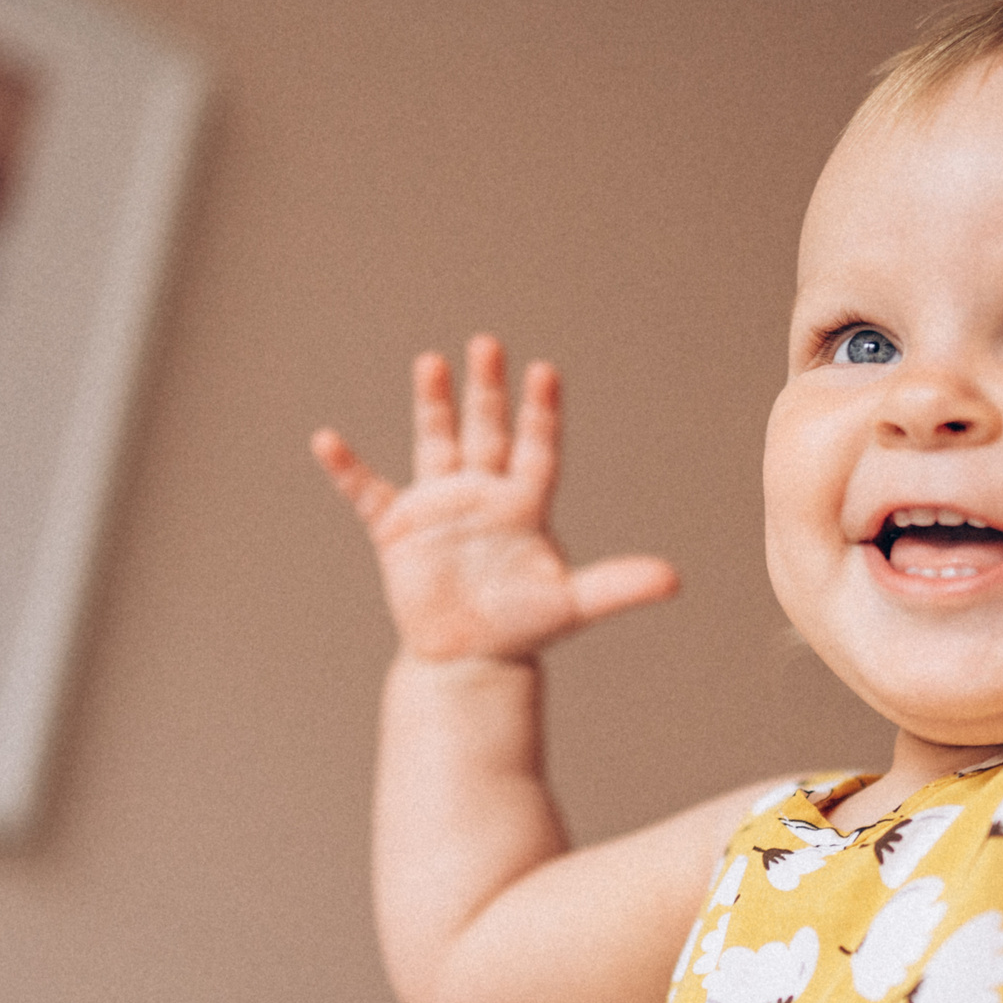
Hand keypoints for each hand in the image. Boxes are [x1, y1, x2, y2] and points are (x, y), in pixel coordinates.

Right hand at [313, 334, 678, 662]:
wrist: (470, 659)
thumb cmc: (524, 628)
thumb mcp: (574, 606)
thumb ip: (619, 586)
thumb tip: (675, 579)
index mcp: (525, 504)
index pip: (536, 447)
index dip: (540, 412)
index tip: (544, 372)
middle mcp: (483, 494)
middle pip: (487, 430)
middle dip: (487, 389)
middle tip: (488, 343)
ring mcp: (440, 507)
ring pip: (437, 442)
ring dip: (434, 405)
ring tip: (432, 361)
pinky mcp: (399, 529)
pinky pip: (368, 491)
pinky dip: (347, 469)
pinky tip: (327, 440)